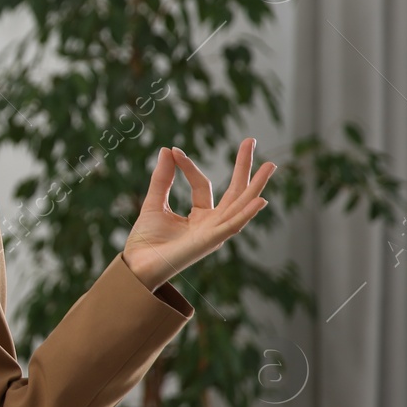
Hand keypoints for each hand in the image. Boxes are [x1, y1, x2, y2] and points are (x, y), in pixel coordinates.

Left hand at [122, 138, 276, 290]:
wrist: (136, 265)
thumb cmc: (145, 241)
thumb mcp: (153, 203)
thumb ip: (162, 179)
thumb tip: (166, 150)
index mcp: (200, 217)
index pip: (203, 185)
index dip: (188, 166)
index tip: (173, 151)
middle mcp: (212, 224)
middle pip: (234, 192)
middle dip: (243, 167)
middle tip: (250, 141)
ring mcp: (214, 233)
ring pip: (240, 206)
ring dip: (256, 186)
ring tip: (270, 165)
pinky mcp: (210, 241)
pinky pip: (232, 226)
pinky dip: (247, 214)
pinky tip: (261, 200)